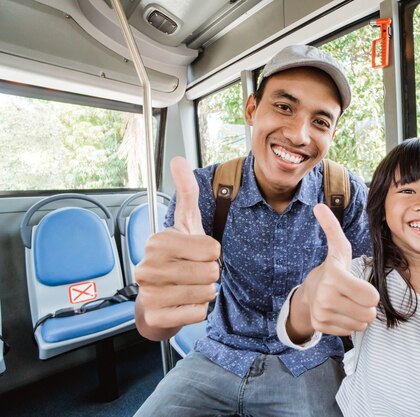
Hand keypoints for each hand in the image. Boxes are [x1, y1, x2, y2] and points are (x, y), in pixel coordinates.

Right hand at [134, 157, 220, 340]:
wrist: (156, 298)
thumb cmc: (176, 258)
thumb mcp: (185, 224)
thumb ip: (187, 193)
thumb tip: (179, 160)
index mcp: (157, 241)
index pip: (211, 248)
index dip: (212, 252)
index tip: (199, 253)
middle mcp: (148, 266)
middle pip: (210, 272)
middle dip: (211, 273)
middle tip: (196, 272)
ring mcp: (150, 293)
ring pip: (206, 292)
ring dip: (206, 291)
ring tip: (191, 286)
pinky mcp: (156, 315)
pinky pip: (198, 312)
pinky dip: (199, 309)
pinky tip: (185, 302)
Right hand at [286, 204, 378, 341]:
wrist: (309, 293)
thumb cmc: (332, 269)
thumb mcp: (338, 249)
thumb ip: (333, 228)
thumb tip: (319, 206)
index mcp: (334, 276)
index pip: (371, 297)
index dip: (370, 293)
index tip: (359, 285)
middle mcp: (326, 297)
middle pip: (369, 313)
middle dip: (366, 306)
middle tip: (353, 295)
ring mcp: (322, 313)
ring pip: (362, 324)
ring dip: (359, 315)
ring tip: (346, 303)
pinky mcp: (321, 326)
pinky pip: (351, 331)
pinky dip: (349, 323)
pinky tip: (339, 312)